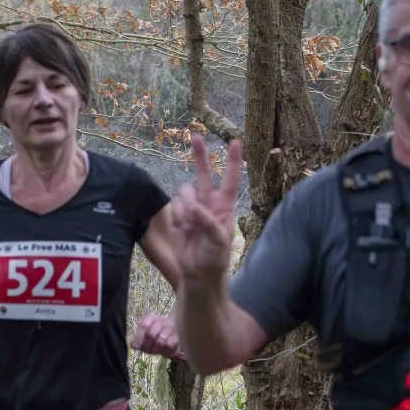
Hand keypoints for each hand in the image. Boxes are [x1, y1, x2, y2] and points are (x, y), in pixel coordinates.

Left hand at [131, 313, 184, 360]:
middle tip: (148, 351)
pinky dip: (165, 353)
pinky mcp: (179, 337)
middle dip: (148, 346)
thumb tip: (134, 345)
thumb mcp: (144, 337)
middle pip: (151, 335)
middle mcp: (162, 320)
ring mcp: (172, 327)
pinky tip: (164, 352)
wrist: (173, 338)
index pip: (144, 326)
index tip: (136, 347)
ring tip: (156, 351)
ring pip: (161, 341)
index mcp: (151, 317)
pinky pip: (169, 346)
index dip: (139, 338)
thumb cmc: (156, 337)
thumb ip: (137, 340)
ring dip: (156, 350)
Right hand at [172, 136, 243, 284]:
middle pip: (203, 173)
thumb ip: (209, 223)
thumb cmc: (215, 258)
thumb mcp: (220, 242)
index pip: (230, 179)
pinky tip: (183, 232)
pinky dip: (177, 219)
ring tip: (191, 229)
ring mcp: (191, 208)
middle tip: (195, 136)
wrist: (197, 273)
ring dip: (186, 208)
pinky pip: (174, 208)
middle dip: (199, 154)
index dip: (233, 161)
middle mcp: (207, 202)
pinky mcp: (177, 215)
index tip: (235, 142)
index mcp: (224, 206)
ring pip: (184, 193)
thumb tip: (194, 207)